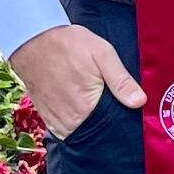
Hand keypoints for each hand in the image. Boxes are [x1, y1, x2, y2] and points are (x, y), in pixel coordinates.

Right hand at [8, 23, 144, 139]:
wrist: (34, 39)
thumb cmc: (70, 45)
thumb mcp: (103, 55)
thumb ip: (121, 81)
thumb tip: (140, 102)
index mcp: (86, 109)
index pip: (111, 129)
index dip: (121, 123)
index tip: (127, 116)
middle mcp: (69, 121)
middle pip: (95, 134)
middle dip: (105, 126)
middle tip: (111, 107)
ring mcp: (56, 121)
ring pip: (80, 134)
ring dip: (89, 126)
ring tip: (95, 107)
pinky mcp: (47, 117)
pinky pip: (65, 131)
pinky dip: (75, 124)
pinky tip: (80, 110)